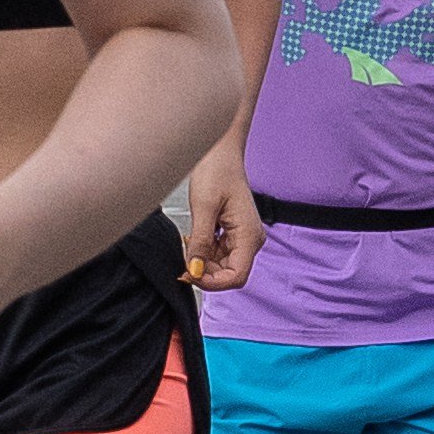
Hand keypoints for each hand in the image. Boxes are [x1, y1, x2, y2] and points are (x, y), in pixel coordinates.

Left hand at [184, 154, 263, 288]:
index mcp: (249, 235)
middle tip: (183, 261)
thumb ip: (200, 243)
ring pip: (221, 265)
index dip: (212, 282)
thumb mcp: (204, 208)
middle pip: (228, 273)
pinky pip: (218, 253)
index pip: (236, 276)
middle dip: (205, 272)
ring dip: (202, 261)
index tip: (189, 275)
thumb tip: (194, 270)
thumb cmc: (217, 170)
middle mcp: (250, 239)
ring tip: (188, 242)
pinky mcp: (232, 233)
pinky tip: (193, 238)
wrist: (219, 151)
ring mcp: (242, 237)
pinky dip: (203, 251)